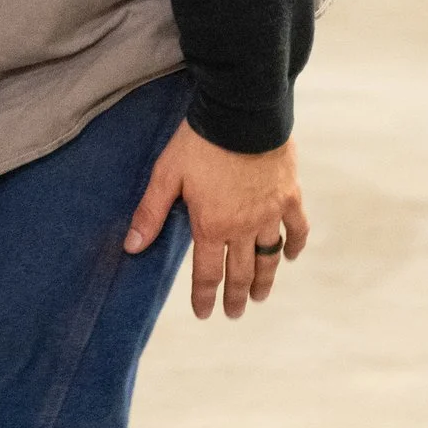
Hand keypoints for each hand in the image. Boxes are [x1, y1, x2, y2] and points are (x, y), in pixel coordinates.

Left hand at [125, 119, 308, 321]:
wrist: (242, 114)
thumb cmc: (200, 142)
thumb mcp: (167, 175)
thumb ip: (151, 213)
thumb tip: (131, 247)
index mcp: (211, 225)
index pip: (207, 273)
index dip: (204, 297)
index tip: (204, 314)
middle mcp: (243, 227)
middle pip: (241, 272)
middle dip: (236, 296)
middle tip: (234, 313)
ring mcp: (269, 213)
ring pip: (269, 256)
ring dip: (265, 279)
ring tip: (261, 296)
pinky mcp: (289, 195)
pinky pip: (296, 227)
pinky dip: (295, 244)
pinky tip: (291, 255)